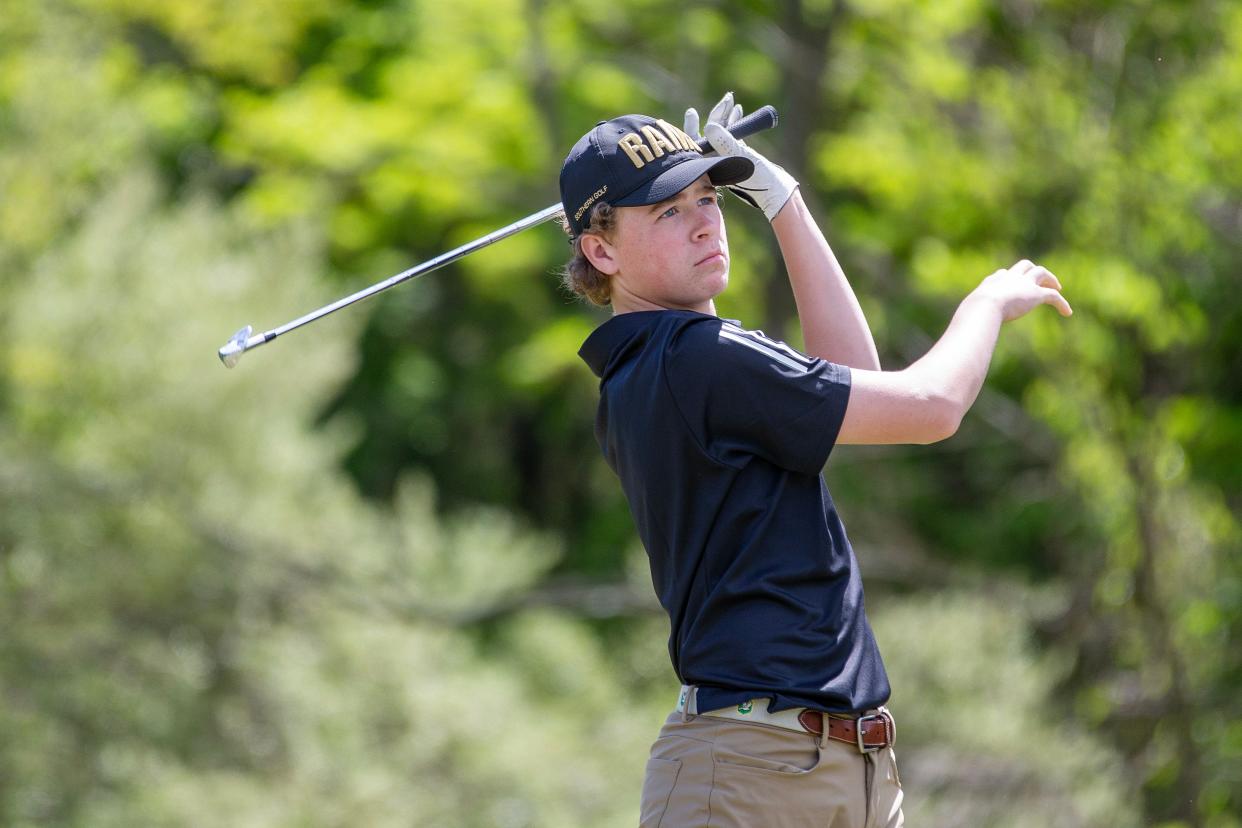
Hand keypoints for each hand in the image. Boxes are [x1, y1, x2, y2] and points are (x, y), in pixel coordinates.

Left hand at [684, 92, 797, 220]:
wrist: (776, 192)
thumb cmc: (758, 179)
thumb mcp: (740, 158)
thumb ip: (725, 142)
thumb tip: (709, 125)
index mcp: (710, 164)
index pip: (695, 143)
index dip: (691, 127)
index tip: (691, 112)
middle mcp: (716, 161)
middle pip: (710, 134)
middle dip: (717, 115)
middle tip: (726, 98)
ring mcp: (727, 158)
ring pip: (722, 133)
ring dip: (726, 116)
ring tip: (731, 100)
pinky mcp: (739, 155)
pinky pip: (732, 136)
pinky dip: (735, 122)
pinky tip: (737, 110)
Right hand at [972, 259, 1072, 320]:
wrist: (984, 306)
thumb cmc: (973, 312)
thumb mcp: (969, 312)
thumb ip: (971, 315)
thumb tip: (965, 327)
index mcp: (993, 282)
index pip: (1004, 274)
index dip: (1009, 278)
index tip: (1011, 284)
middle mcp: (1010, 277)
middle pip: (1024, 266)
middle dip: (1032, 270)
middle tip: (1040, 280)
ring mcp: (1024, 283)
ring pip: (1041, 273)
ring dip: (1050, 279)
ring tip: (1057, 287)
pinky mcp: (1036, 294)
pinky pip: (1053, 296)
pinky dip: (1062, 303)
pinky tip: (1067, 313)